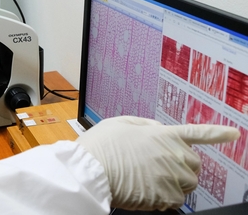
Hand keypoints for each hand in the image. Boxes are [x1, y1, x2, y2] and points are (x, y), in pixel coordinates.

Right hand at [76, 116, 239, 210]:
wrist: (91, 171)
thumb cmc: (101, 147)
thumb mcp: (121, 123)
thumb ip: (145, 124)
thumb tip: (158, 129)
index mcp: (163, 134)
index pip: (197, 132)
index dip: (218, 133)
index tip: (233, 134)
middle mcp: (173, 154)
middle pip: (193, 164)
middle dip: (181, 166)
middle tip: (157, 168)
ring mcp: (172, 176)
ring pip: (187, 183)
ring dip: (174, 183)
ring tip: (148, 180)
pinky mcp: (167, 196)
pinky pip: (177, 200)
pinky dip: (165, 198)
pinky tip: (146, 191)